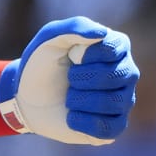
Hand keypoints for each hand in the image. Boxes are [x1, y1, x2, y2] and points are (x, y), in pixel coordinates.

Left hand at [0, 17, 137, 144]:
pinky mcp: (115, 126)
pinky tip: (71, 116)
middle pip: (117, 76)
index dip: (86, 56)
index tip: (70, 56)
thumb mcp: (50, 38)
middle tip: (69, 78)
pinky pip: (109, 128)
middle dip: (82, 78)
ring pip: (113, 103)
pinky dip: (83, 122)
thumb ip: (75, 27)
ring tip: (68, 97)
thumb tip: (102, 33)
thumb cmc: (43, 63)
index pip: (113, 49)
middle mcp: (126, 72)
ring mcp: (123, 100)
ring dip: (80, 100)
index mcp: (116, 46)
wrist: (28, 97)